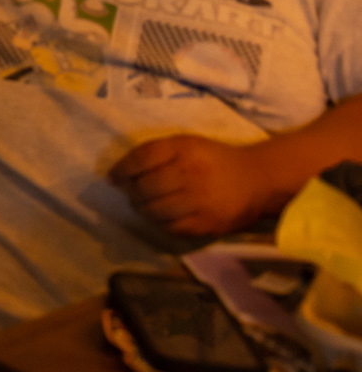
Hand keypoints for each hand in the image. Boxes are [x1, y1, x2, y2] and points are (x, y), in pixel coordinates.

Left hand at [109, 135, 280, 235]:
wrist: (258, 179)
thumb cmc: (213, 160)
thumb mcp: (186, 144)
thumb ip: (152, 154)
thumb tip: (114, 176)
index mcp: (185, 149)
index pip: (141, 159)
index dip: (121, 170)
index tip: (113, 177)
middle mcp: (191, 174)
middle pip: (144, 188)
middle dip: (131, 192)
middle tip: (132, 192)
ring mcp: (199, 201)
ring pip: (153, 211)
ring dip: (142, 209)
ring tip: (146, 204)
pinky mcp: (206, 223)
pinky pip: (170, 227)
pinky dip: (159, 222)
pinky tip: (163, 214)